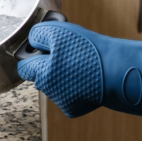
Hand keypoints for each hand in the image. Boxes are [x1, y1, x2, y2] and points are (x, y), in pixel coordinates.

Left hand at [17, 21, 141, 121]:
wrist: (117, 72)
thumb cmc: (89, 49)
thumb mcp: (60, 31)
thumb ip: (39, 34)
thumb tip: (32, 41)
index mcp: (41, 70)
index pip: (24, 65)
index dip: (33, 56)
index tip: (42, 51)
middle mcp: (46, 89)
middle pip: (37, 76)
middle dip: (46, 67)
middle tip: (63, 57)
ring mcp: (59, 101)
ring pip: (52, 87)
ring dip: (60, 77)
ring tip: (80, 66)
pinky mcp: (72, 109)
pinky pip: (66, 97)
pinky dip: (74, 89)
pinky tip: (86, 80)